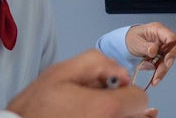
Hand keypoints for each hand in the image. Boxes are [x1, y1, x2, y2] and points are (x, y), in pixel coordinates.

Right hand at [7, 49, 150, 117]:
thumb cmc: (35, 108)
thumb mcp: (60, 71)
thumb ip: (97, 62)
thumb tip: (121, 73)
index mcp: (107, 108)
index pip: (139, 98)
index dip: (124, 90)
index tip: (107, 90)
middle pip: (137, 115)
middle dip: (120, 104)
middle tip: (94, 103)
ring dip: (115, 115)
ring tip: (87, 112)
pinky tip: (86, 117)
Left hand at [127, 21, 175, 86]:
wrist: (126, 43)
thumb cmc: (131, 38)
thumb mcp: (135, 41)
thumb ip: (145, 46)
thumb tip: (154, 51)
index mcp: (158, 30)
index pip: (171, 38)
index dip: (172, 50)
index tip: (167, 62)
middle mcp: (163, 39)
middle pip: (171, 52)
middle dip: (166, 66)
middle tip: (158, 76)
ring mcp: (163, 48)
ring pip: (167, 61)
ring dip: (162, 71)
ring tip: (154, 81)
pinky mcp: (160, 56)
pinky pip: (162, 65)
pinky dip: (158, 72)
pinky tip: (154, 79)